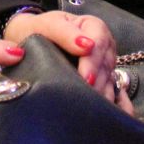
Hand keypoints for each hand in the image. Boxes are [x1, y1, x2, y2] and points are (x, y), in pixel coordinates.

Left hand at [4, 10, 132, 114]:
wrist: (28, 41)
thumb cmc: (38, 31)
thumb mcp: (47, 26)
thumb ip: (64, 33)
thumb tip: (86, 46)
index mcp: (93, 28)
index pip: (100, 44)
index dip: (93, 62)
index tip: (86, 79)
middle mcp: (104, 47)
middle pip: (107, 67)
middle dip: (98, 84)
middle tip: (87, 101)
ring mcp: (105, 66)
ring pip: (111, 83)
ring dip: (102, 98)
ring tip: (90, 113)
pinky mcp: (104, 83)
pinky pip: (114, 96)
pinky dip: (112, 107)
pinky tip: (106, 118)